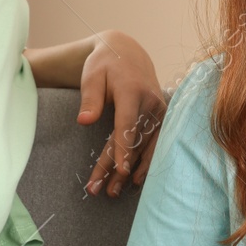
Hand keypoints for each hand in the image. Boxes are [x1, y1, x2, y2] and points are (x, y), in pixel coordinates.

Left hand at [78, 29, 166, 197]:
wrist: (128, 53)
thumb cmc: (105, 64)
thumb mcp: (91, 76)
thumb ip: (90, 98)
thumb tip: (84, 122)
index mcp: (132, 90)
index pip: (127, 124)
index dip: (123, 148)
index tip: (120, 169)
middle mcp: (151, 102)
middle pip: (133, 141)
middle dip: (117, 167)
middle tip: (100, 190)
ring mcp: (159, 111)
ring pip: (143, 146)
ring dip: (129, 171)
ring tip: (112, 191)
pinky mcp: (162, 117)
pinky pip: (154, 144)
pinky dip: (145, 162)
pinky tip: (135, 180)